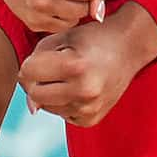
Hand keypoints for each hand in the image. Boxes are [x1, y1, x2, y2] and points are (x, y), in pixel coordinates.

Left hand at [17, 6, 156, 127]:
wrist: (129, 48)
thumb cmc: (93, 38)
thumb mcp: (63, 36)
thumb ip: (36, 61)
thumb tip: (32, 105)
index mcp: (75, 66)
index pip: (28, 72)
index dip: (31, 63)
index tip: (44, 57)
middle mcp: (84, 91)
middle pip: (34, 94)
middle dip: (36, 80)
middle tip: (52, 67)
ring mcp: (89, 108)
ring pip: (46, 106)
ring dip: (50, 92)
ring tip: (70, 76)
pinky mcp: (91, 120)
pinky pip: (61, 114)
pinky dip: (64, 102)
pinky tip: (78, 88)